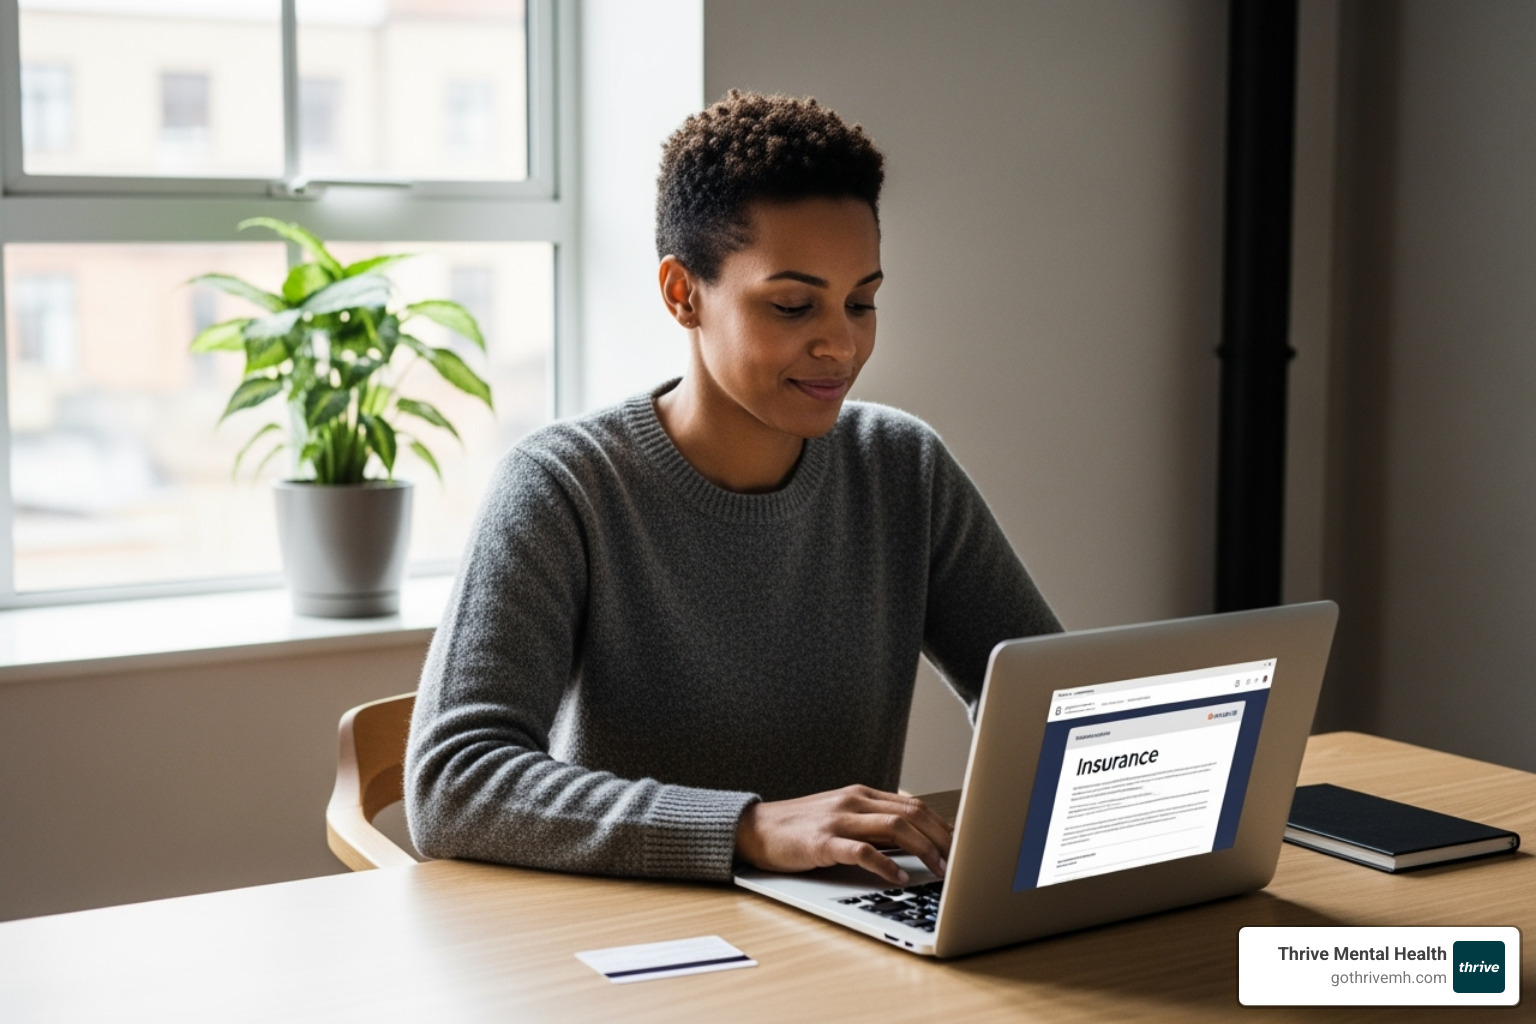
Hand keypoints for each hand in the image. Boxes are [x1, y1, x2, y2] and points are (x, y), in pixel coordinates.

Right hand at [734, 785, 952, 884]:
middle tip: (961, 860)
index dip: (943, 825)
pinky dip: (886, 864)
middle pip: (912, 813)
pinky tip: (898, 878)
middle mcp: (854, 801)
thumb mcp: (842, 818)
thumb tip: (916, 841)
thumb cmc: (801, 828)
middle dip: (942, 837)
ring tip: (940, 870)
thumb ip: (874, 824)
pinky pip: (862, 850)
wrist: (756, 828)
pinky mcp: (822, 842)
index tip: (963, 845)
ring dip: (924, 849)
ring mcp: (838, 820)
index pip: (914, 804)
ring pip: (894, 827)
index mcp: (861, 794)